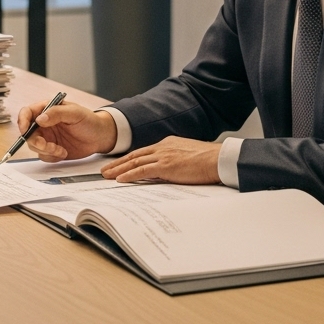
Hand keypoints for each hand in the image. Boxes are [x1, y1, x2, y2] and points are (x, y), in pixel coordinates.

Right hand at [15, 101, 116, 161]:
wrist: (100, 137)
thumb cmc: (89, 121)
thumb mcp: (75, 113)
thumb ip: (57, 113)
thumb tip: (39, 119)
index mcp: (47, 110)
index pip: (27, 113)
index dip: (22, 121)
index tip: (25, 130)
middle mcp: (44, 124)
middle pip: (27, 133)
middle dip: (35, 141)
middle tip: (47, 145)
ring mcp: (47, 137)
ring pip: (34, 146)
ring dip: (45, 150)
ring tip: (60, 150)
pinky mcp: (51, 150)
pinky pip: (43, 156)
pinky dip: (51, 156)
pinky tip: (63, 152)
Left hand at [101, 136, 221, 183]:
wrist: (219, 159)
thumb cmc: (208, 161)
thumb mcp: (187, 156)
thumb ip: (174, 161)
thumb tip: (166, 171)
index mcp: (167, 144)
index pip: (143, 152)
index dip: (128, 159)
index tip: (118, 164)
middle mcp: (162, 147)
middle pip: (134, 155)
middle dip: (118, 164)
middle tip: (104, 170)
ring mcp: (163, 156)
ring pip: (134, 162)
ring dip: (118, 169)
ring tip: (106, 175)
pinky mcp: (166, 166)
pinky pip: (142, 170)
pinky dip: (129, 174)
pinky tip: (120, 179)